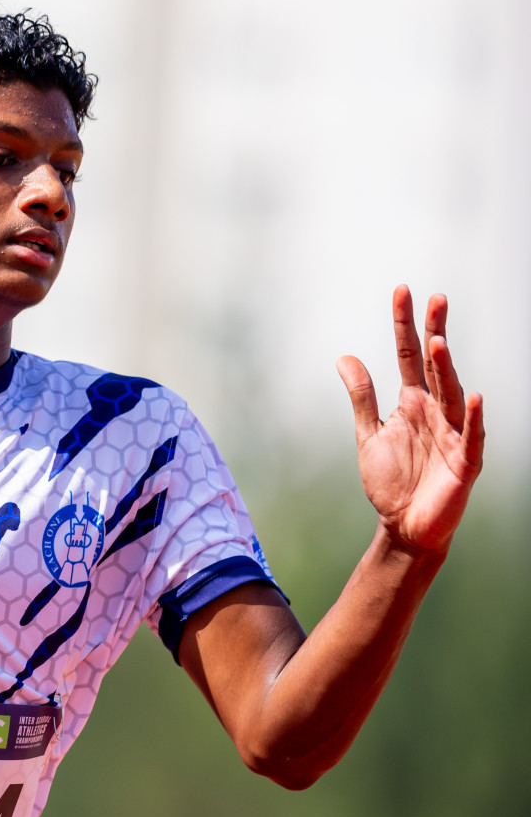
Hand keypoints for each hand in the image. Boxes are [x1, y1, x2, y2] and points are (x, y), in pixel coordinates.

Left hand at [337, 285, 484, 552]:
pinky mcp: (464, 461)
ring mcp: (452, 434)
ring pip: (451, 394)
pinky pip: (470, 435)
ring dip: (447, 368)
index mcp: (412, 402)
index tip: (402, 291)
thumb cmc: (392, 480)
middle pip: (435, 366)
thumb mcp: (369, 433)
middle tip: (435, 297)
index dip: (404, 325)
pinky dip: (471, 415)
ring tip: (438, 341)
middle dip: (434, 332)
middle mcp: (435, 411)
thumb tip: (345, 357)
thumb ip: (362, 396)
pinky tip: (471, 394)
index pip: (408, 356)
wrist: (403, 525)